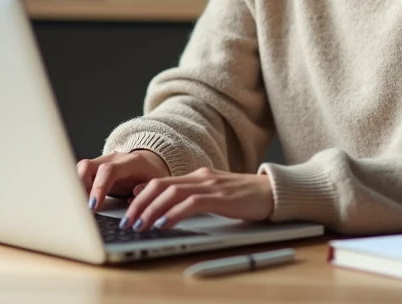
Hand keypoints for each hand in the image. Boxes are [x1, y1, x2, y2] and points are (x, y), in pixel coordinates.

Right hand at [78, 149, 169, 210]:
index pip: (108, 170)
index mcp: (131, 161)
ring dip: (76, 188)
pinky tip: (80, 202)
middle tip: (81, 207)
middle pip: (87, 166)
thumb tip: (132, 201)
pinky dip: (78, 188)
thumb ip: (147, 191)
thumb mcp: (157, 184)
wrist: (150, 165)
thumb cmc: (152, 177)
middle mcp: (113, 158)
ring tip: (79, 206)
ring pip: (80, 169)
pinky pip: (81, 175)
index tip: (94, 206)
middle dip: (80, 186)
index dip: (99, 188)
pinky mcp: (96, 170)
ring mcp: (102, 162)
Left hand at [122, 167, 272, 231]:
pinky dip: (174, 213)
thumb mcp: (215, 194)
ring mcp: (210, 186)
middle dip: (140, 203)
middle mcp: (200, 177)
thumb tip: (166, 208)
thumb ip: (193, 197)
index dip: (141, 194)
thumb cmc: (245, 197)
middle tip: (127, 220)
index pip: (161, 181)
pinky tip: (164, 224)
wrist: (273, 191)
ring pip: (171, 193)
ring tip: (140, 224)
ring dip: (152, 210)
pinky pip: (191, 203)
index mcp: (197, 176)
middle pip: (160, 185)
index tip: (127, 208)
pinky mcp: (221, 197)